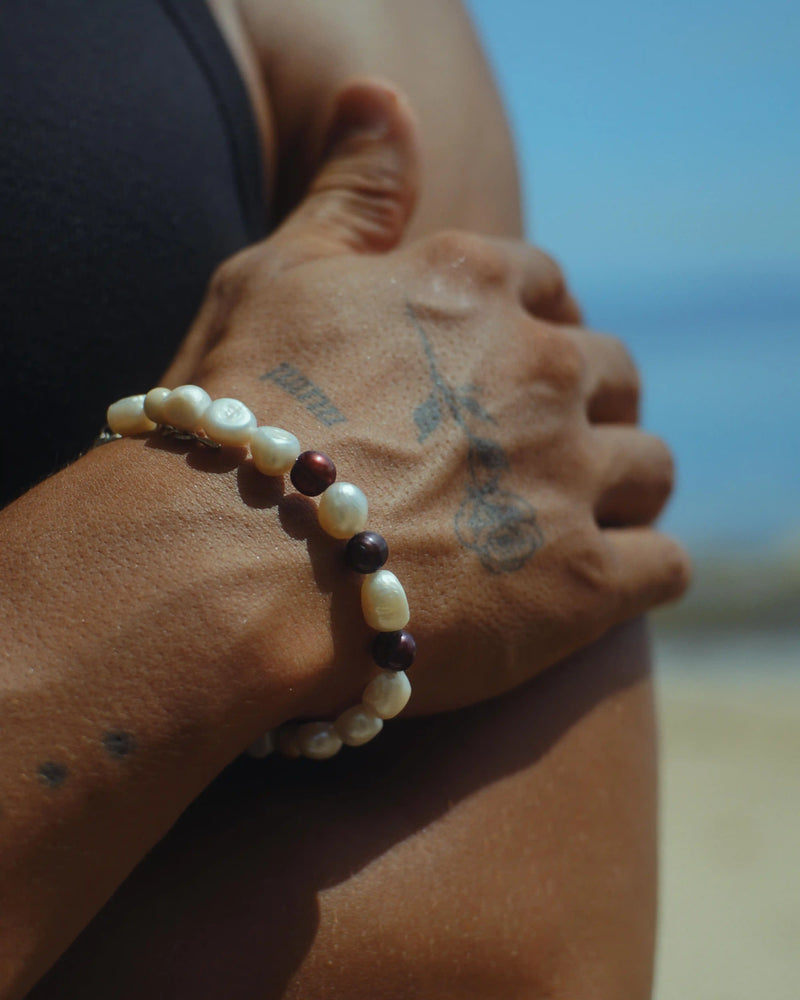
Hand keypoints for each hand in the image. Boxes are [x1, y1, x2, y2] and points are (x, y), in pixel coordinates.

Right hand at [161, 80, 689, 716]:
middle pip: (614, 376)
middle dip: (587, 408)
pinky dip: (641, 570)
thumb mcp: (276, 277)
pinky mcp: (585, 583)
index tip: (515, 371)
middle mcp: (542, 369)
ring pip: (652, 469)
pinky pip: (665, 565)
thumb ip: (350, 192)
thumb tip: (384, 93)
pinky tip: (598, 582)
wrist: (222, 570)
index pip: (550, 288)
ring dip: (621, 490)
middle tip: (545, 453)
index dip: (538, 329)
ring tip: (570, 520)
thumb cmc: (233, 422)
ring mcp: (571, 477)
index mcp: (474, 288)